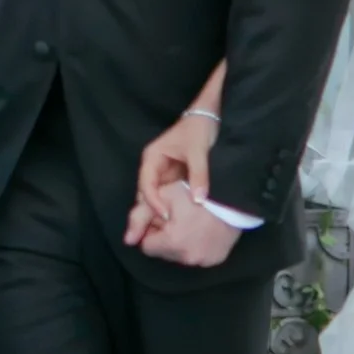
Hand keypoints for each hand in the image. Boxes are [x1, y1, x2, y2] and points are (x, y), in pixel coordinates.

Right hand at [127, 112, 217, 242]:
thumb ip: (199, 174)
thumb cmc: (200, 128)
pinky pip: (169, 198)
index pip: (146, 184)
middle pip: (146, 195)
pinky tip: (174, 225)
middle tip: (142, 237)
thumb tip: (199, 200)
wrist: (212, 116)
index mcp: (152, 158)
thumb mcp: (198, 150)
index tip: (165, 216)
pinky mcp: (176, 180)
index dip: (152, 201)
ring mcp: (165, 175)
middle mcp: (155, 168)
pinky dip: (170, 210)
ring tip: (157, 237)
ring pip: (157, 198)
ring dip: (156, 215)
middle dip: (145, 215)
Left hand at [135, 182, 242, 267]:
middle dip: (165, 236)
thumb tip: (127, 241)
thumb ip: (139, 216)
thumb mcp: (163, 195)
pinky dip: (196, 245)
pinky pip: (197, 256)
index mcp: (172, 243)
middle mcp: (187, 258)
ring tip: (192, 222)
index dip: (153, 229)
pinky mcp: (216, 260)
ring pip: (179, 255)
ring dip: (180, 242)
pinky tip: (203, 230)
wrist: (233, 194)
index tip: (164, 216)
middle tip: (178, 216)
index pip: (147, 245)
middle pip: (163, 252)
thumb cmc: (195, 191)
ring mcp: (204, 261)